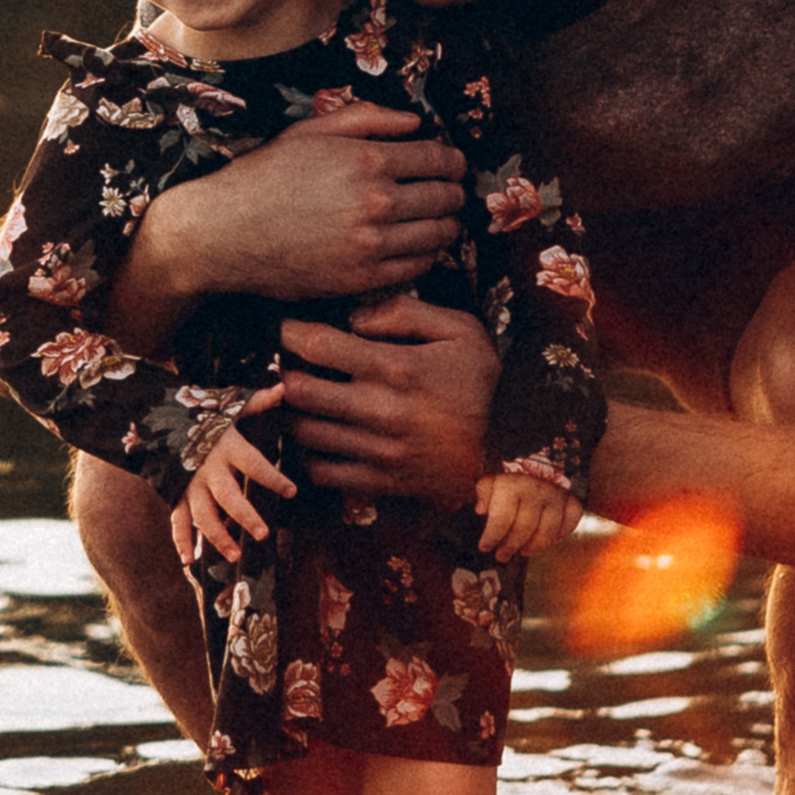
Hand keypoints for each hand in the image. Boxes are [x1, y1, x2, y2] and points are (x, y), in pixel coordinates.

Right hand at [107, 101, 465, 346]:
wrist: (224, 232)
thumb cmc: (265, 176)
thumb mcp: (310, 131)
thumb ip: (368, 118)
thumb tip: (416, 121)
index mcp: (367, 160)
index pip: (438, 159)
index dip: (453, 161)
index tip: (453, 165)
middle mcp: (376, 202)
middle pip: (445, 197)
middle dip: (454, 192)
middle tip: (450, 192)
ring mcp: (371, 245)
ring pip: (438, 234)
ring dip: (447, 225)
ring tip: (441, 220)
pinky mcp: (362, 279)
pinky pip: (417, 267)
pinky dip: (427, 255)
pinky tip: (417, 246)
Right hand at [171, 389, 294, 566]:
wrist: (153, 416)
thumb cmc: (201, 415)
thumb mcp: (228, 406)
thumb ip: (256, 402)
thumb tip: (284, 387)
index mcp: (226, 446)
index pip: (254, 463)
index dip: (273, 477)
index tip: (292, 491)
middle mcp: (208, 468)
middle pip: (228, 496)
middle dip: (245, 516)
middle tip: (263, 534)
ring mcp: (190, 484)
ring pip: (203, 515)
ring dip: (218, 537)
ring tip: (235, 555)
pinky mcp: (176, 494)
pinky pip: (177, 520)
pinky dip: (181, 540)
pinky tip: (189, 560)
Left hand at [278, 294, 495, 504]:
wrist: (508, 452)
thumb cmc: (479, 384)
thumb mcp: (460, 332)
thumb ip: (406, 312)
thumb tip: (353, 318)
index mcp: (396, 369)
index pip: (318, 346)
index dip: (292, 332)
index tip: (289, 329)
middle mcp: (380, 411)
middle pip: (298, 391)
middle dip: (286, 372)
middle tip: (292, 364)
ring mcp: (377, 451)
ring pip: (302, 431)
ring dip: (294, 412)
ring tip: (303, 398)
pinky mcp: (378, 482)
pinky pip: (320, 472)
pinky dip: (309, 453)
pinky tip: (320, 435)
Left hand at [475, 466, 583, 561]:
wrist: (539, 463)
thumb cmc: (511, 479)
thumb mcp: (492, 480)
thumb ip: (484, 493)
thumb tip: (481, 509)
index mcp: (512, 485)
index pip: (502, 518)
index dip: (492, 536)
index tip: (484, 547)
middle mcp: (536, 490)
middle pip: (525, 527)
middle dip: (511, 546)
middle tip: (501, 555)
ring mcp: (556, 496)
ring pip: (548, 530)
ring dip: (534, 545)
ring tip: (523, 551)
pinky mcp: (572, 500)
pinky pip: (570, 523)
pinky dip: (561, 535)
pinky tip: (547, 539)